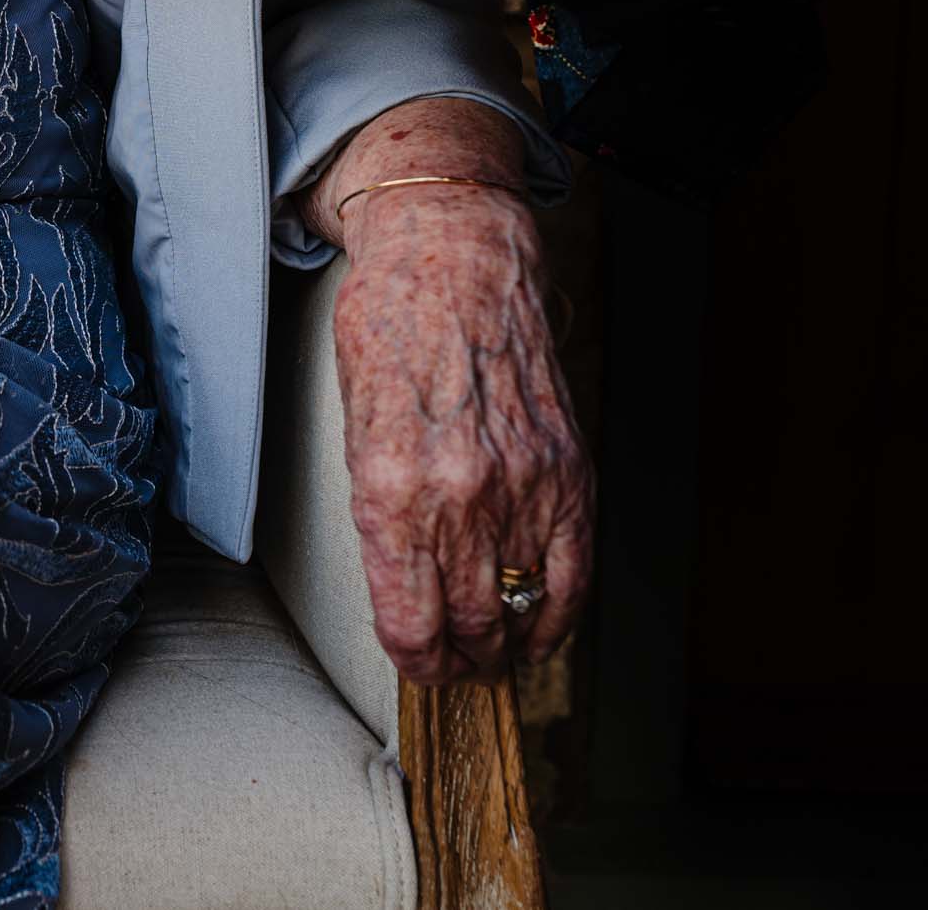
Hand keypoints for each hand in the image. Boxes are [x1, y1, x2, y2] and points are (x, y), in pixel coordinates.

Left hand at [331, 187, 591, 680]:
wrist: (451, 262)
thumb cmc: (390, 334)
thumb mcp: (354, 432)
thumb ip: (381, 515)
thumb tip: (405, 589)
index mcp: (390, 493)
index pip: (411, 626)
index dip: (417, 662)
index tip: (419, 664)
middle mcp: (459, 499)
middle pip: (469, 630)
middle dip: (460, 662)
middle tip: (455, 664)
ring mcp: (522, 486)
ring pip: (522, 611)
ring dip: (507, 645)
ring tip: (495, 650)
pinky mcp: (568, 470)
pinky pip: (574, 572)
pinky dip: (559, 613)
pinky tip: (544, 624)